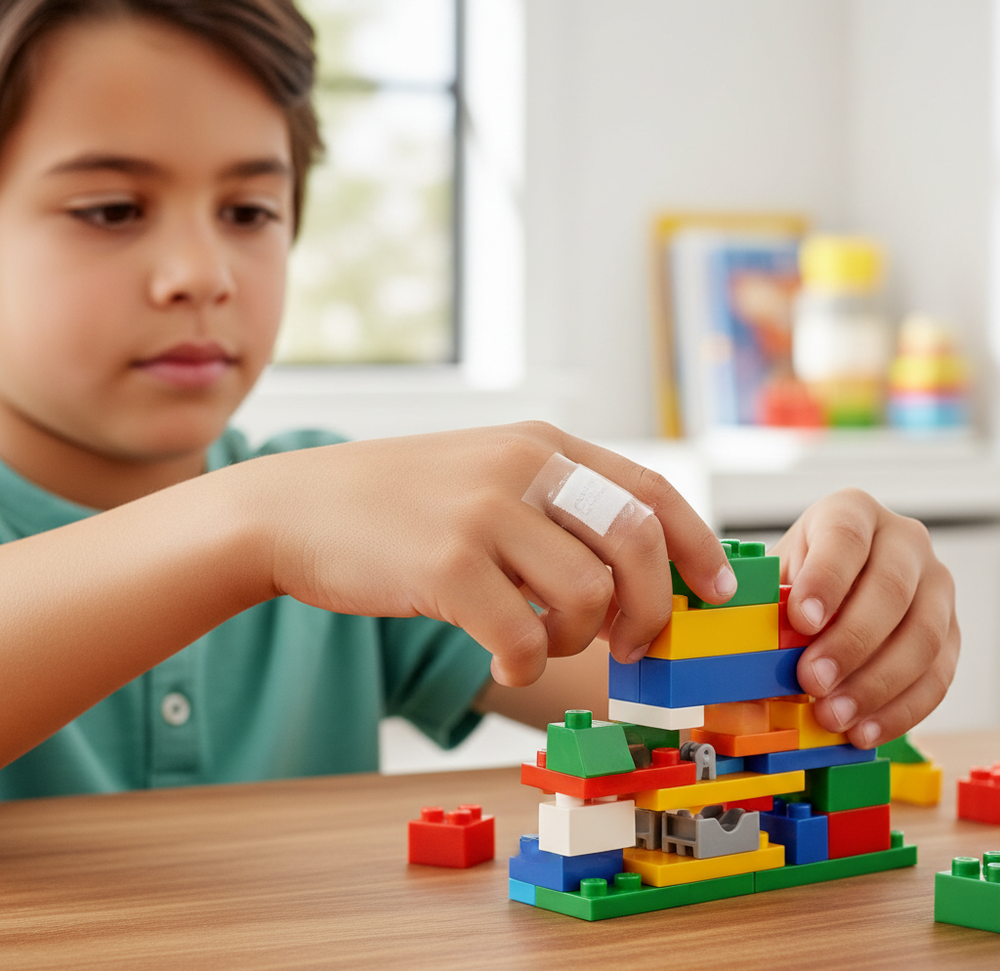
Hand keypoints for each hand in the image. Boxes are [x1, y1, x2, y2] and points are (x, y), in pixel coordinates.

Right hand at [254, 422, 735, 686]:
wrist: (296, 509)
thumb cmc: (399, 505)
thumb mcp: (486, 477)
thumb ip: (554, 509)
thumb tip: (630, 577)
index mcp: (541, 444)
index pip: (652, 490)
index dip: (698, 547)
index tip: (716, 592)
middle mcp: (521, 467)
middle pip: (637, 542)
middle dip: (653, 607)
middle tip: (635, 643)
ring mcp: (483, 512)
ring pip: (589, 595)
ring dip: (580, 638)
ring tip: (541, 637)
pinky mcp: (446, 566)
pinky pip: (526, 637)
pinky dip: (528, 661)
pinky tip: (501, 653)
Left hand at [771, 488, 958, 747]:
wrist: (835, 586)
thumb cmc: (800, 578)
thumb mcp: (775, 578)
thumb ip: (764, 607)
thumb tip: (742, 653)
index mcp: (852, 512)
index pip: (845, 538)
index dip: (825, 579)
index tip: (801, 619)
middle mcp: (903, 541)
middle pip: (890, 590)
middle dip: (850, 642)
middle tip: (812, 680)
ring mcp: (935, 586)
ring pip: (922, 637)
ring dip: (875, 684)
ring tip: (832, 715)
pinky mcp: (952, 631)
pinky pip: (938, 675)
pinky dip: (900, 709)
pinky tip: (864, 728)